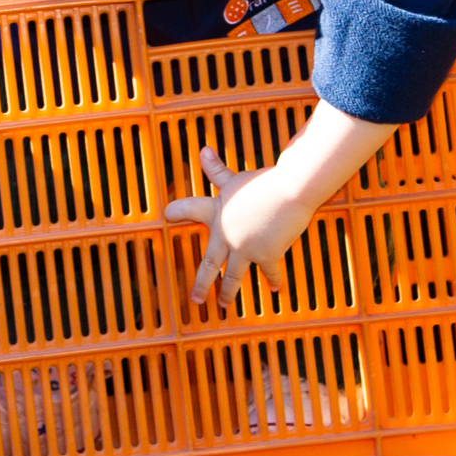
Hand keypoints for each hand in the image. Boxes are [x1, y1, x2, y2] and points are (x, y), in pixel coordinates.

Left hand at [162, 102, 396, 311]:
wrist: (289, 191)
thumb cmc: (264, 182)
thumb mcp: (236, 178)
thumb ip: (217, 170)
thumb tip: (202, 149)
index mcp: (216, 213)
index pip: (188, 209)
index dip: (177, 211)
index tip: (167, 215)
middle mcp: (225, 234)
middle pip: (208, 264)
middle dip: (201, 283)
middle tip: (195, 299)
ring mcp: (243, 249)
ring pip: (233, 277)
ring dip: (228, 293)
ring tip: (223, 305)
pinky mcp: (265, 256)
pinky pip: (270, 272)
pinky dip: (274, 280)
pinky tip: (275, 290)